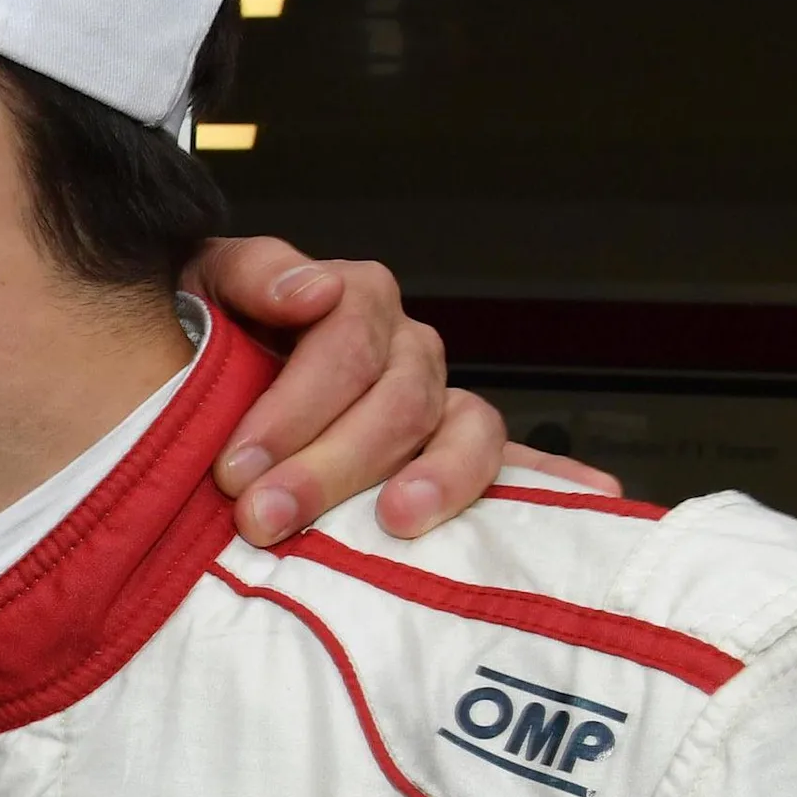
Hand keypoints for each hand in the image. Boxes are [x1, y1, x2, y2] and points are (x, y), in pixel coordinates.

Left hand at [184, 236, 618, 544]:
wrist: (202, 379)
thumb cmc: (203, 336)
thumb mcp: (204, 288)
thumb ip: (251, 276)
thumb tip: (312, 291)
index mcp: (354, 303)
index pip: (348, 338)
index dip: (295, 403)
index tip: (238, 465)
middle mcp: (406, 351)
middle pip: (398, 398)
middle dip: (329, 463)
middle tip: (264, 518)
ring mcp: (439, 405)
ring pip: (465, 431)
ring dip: (438, 478)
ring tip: (399, 521)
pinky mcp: (457, 458)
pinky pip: (518, 466)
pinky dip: (557, 481)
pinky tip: (594, 498)